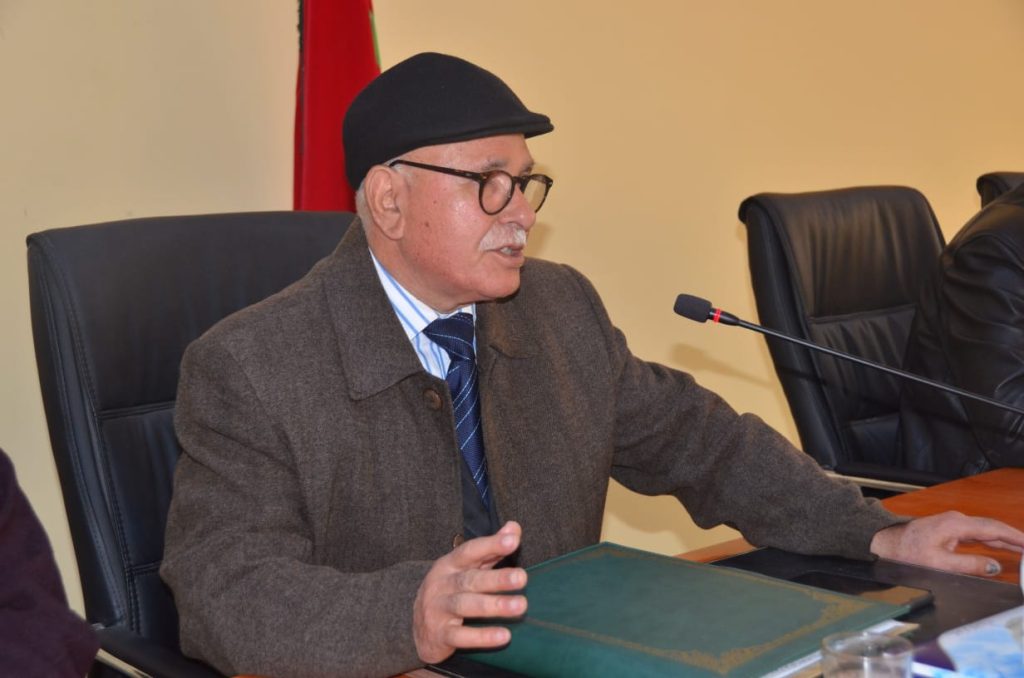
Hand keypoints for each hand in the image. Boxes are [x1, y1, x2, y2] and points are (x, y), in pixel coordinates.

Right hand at [413, 521, 526, 663]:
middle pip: (470, 579)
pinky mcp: (440, 635)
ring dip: (494, 605)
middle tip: (522, 578)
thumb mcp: (466, 567)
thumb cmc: (451, 590)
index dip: (491, 544)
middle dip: (497, 578)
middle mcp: (442, 584)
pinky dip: (482, 636)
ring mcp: (438, 610)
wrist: (418, 628)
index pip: (470, 551)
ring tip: (521, 606)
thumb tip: (514, 528)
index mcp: (449, 564)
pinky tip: (505, 636)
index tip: (513, 540)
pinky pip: (461, 636)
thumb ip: (491, 549)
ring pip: (466, 606)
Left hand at [870, 511, 1023, 575]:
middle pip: (993, 528)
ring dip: (1006, 538)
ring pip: (986, 530)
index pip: (993, 529)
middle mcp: (956, 520)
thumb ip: (968, 565)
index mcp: (955, 525)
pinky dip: (993, 539)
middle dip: (1015, 537)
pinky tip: (1002, 546)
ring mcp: (953, 523)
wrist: (885, 542)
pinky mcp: (950, 529)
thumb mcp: (938, 563)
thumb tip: (994, 566)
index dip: (1015, 537)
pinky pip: (977, 533)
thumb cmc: (907, 552)